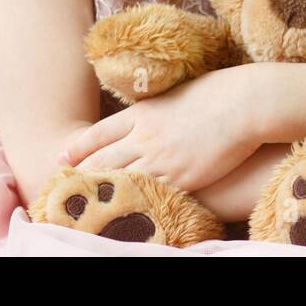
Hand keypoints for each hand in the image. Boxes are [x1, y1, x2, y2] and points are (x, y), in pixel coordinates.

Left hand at [56, 65, 264, 194]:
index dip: (77, 148)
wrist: (245, 103)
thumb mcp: (175, 94)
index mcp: (142, 113)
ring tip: (86, 207)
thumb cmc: (217, 92)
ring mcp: (162, 159)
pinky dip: (136, 205)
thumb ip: (155, 110)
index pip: (98, 133)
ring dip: (103, 195)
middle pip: (103, 161)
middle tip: (62, 189)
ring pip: (122, 181)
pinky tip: (125, 214)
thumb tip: (147, 116)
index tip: (60, 159)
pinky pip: (152, 196)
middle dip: (81, 176)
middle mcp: (145, 137)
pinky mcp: (182, 178)